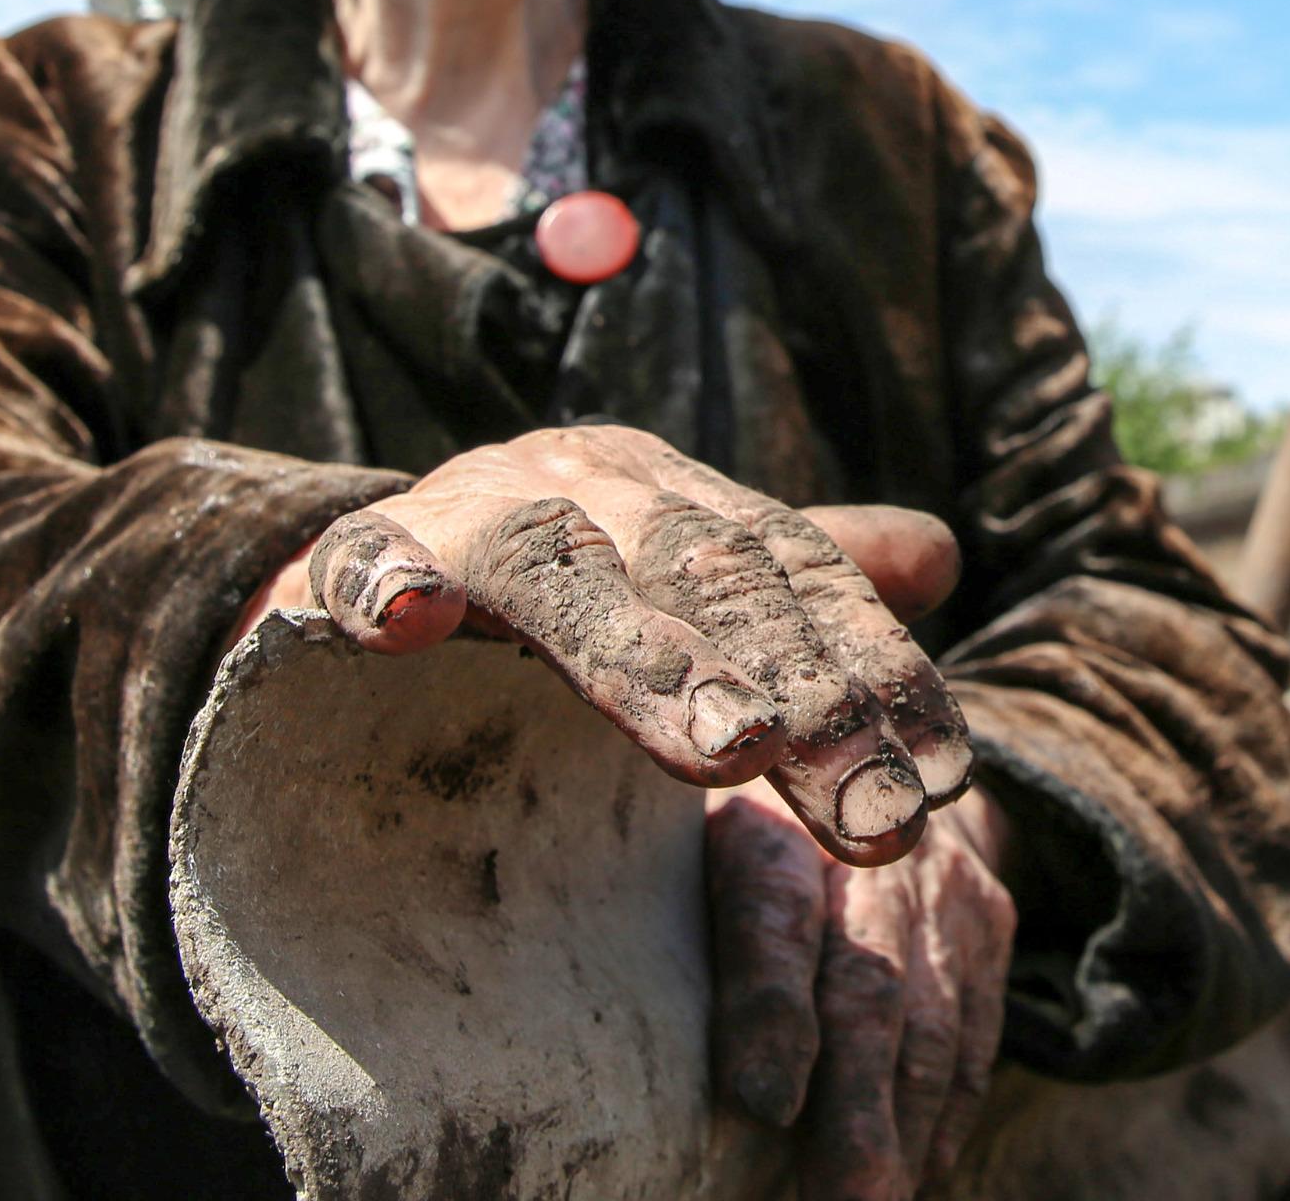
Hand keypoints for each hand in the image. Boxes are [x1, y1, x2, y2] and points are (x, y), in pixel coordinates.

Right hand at [232, 423, 971, 864]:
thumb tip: (942, 556)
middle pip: (705, 573)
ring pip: (561, 571)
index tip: (945, 778)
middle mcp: (581, 484)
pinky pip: (363, 564)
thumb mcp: (679, 584)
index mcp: (672, 493)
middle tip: (874, 805)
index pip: (795, 570)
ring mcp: (462, 515)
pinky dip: (385, 584)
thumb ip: (800, 583)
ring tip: (732, 752)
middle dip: (801, 689)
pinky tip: (406, 622)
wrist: (350, 567)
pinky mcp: (343, 560)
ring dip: (647, 657)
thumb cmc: (546, 596)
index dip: (876, 665)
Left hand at [707, 781, 1018, 1199]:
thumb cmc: (742, 833)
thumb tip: (641, 1064)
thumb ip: (688, 931)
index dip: (771, 1008)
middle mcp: (863, 848)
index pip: (771, 908)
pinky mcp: (988, 919)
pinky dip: (951, 1109)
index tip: (762, 1103)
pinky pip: (977, 1027)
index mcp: (766, 822)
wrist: (872, 749)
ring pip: (932, 1021)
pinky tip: (924, 1167)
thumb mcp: (692, 848)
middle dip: (856, 1109)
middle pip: (867, 988)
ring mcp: (939, 884)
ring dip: (905, 1129)